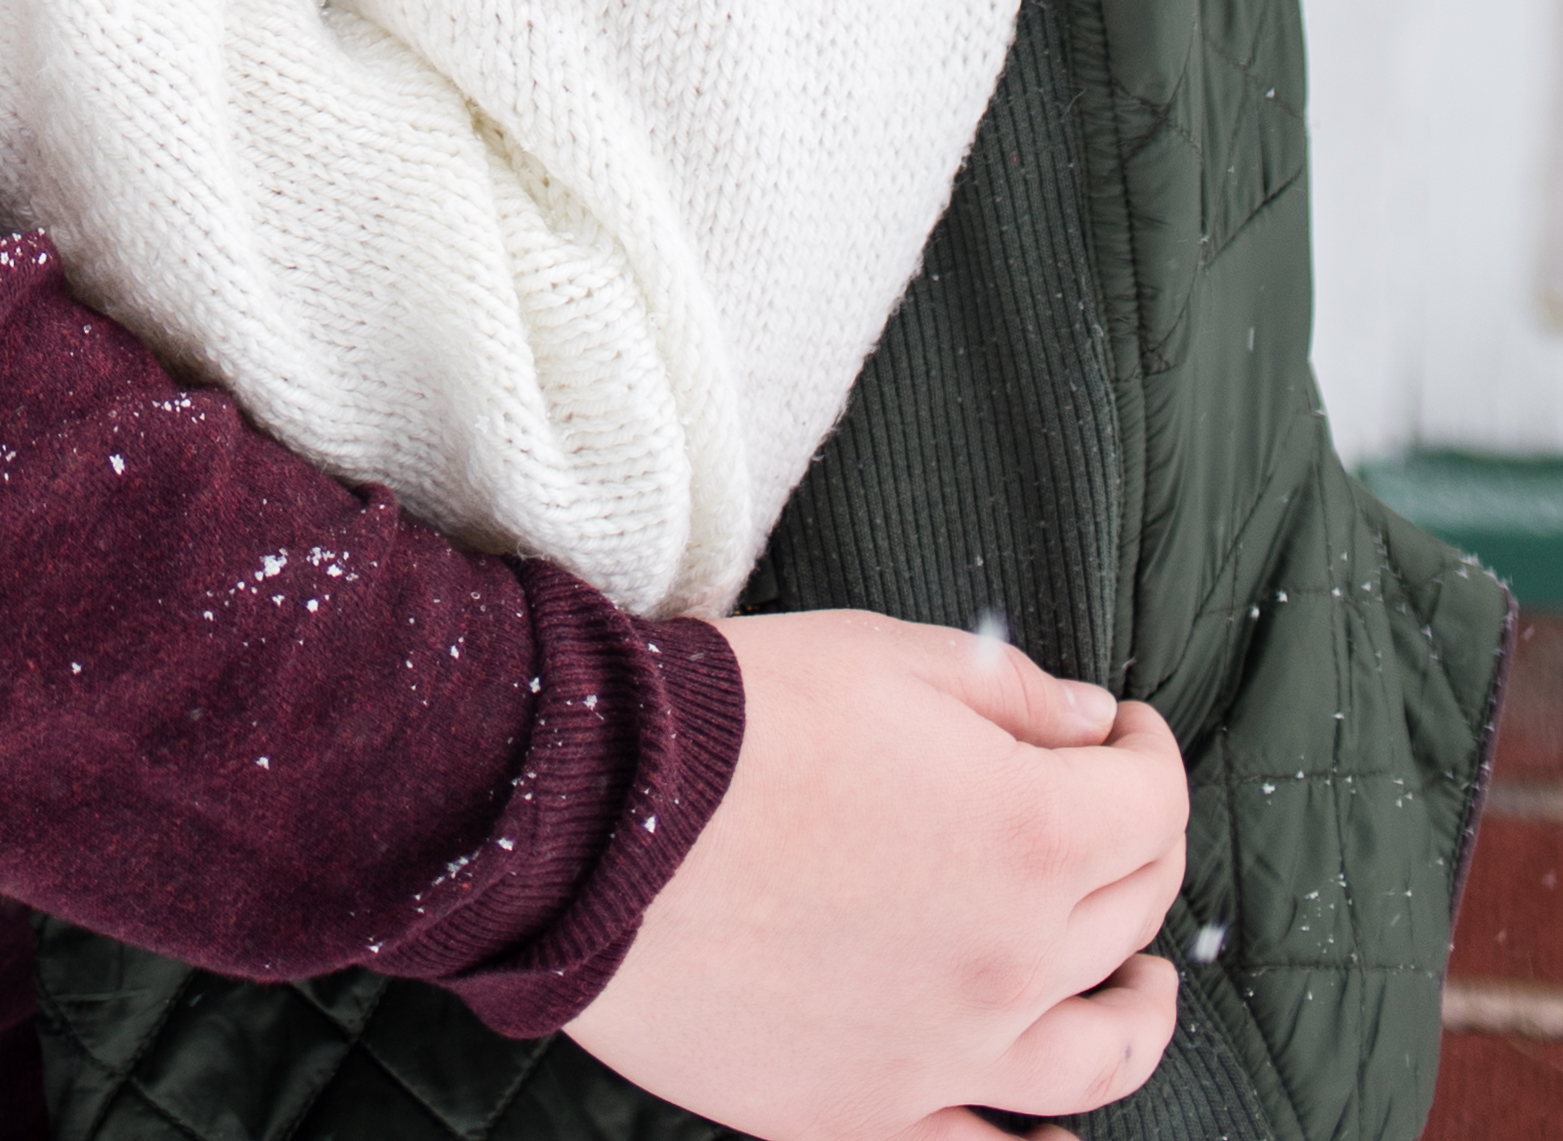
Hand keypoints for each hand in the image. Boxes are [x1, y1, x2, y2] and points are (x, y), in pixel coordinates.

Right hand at [565, 608, 1187, 1140]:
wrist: (599, 817)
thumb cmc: (736, 719)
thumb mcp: (886, 654)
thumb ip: (1011, 693)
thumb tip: (1088, 725)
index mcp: (1034, 832)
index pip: (1149, 800)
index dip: (1148, 749)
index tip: (1126, 728)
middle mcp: (1016, 957)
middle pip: (1132, 912)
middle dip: (1141, 847)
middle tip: (1117, 812)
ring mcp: (950, 1052)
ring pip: (1101, 1053)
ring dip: (1140, 1009)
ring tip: (1142, 984)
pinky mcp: (871, 1109)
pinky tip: (1056, 1132)